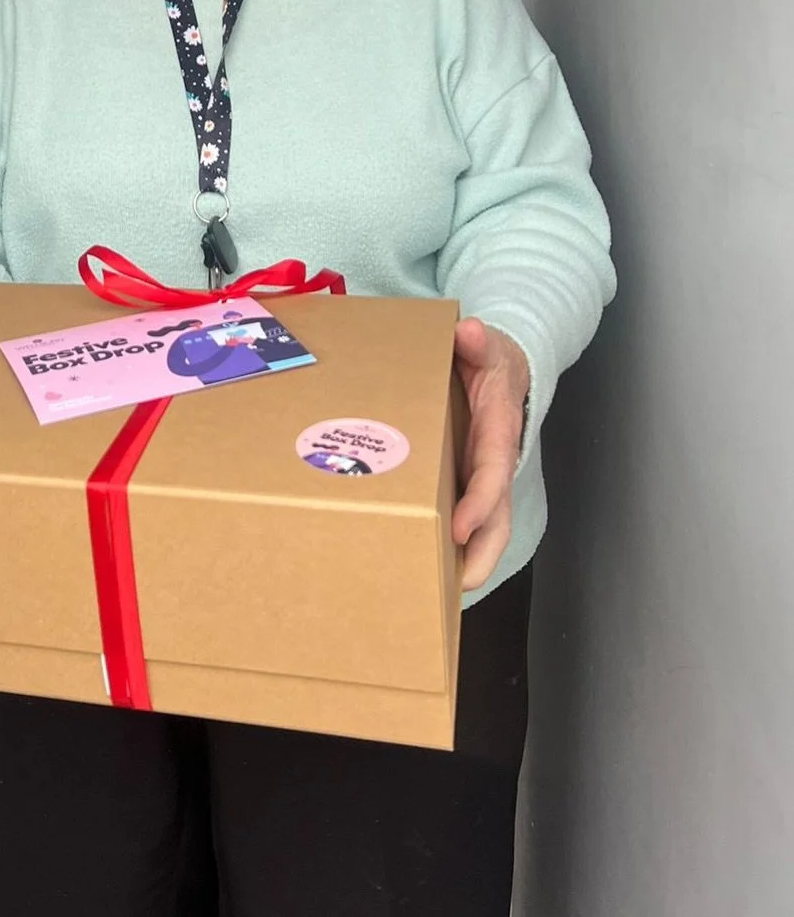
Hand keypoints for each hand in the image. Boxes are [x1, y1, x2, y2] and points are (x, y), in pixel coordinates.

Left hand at [451, 318, 529, 591]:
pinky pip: (461, 518)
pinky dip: (449, 545)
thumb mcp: (485, 344)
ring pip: (482, 529)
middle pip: (496, 519)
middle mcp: (493, 463)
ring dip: (464, 560)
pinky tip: (423, 564)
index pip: (493, 473)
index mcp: (498, 432)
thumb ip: (476, 341)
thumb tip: (469, 332)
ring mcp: (481, 478)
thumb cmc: (489, 359)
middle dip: (480, 555)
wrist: (500, 368)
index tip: (457, 527)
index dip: (479, 503)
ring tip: (434, 591)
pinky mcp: (465, 482)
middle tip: (453, 586)